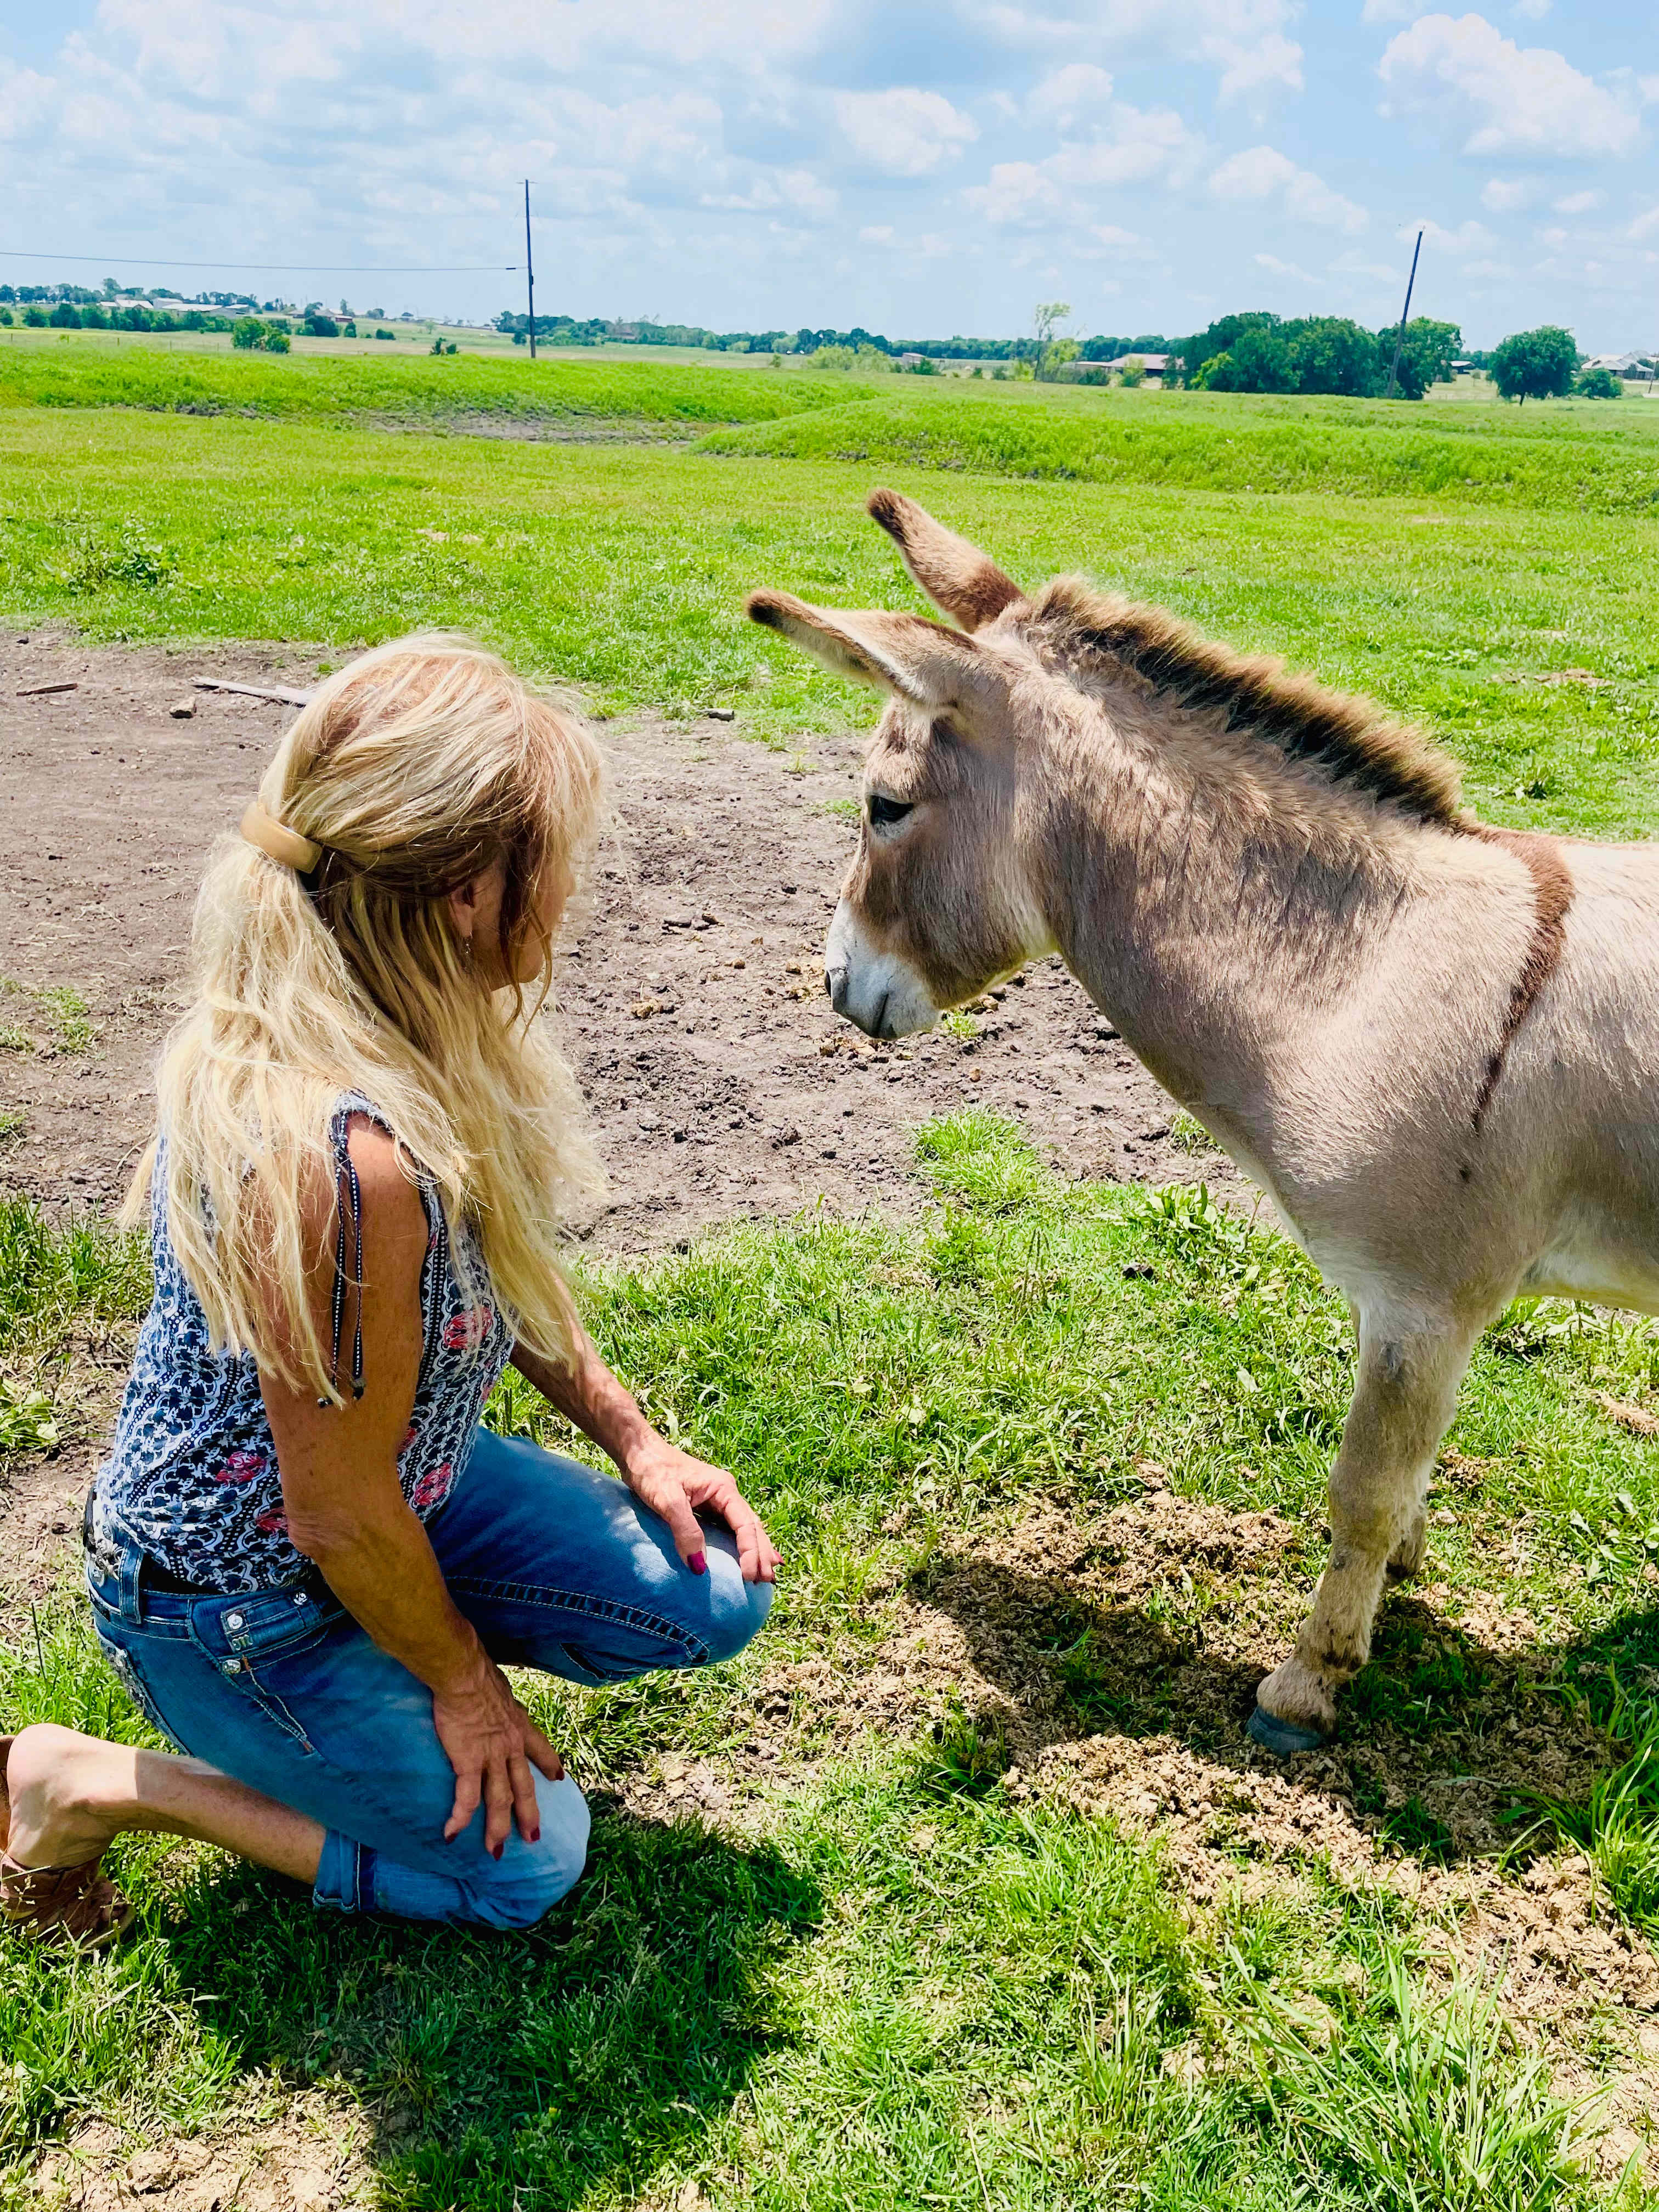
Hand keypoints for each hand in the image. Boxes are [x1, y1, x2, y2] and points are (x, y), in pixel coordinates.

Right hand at [432, 1651, 564, 1856]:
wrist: (464, 1676)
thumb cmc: (477, 1674)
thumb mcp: (500, 1688)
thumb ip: (499, 1700)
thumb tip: (491, 1695)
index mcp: (519, 1726)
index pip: (540, 1749)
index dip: (550, 1765)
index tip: (559, 1778)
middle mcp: (510, 1746)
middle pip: (523, 1787)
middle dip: (529, 1814)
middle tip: (533, 1837)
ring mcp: (491, 1757)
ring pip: (499, 1800)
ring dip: (497, 1828)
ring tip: (495, 1851)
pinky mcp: (468, 1762)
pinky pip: (466, 1797)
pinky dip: (460, 1818)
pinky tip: (452, 1835)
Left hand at [624, 1434, 781, 1584]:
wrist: (637, 1451)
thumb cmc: (652, 1470)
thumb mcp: (668, 1501)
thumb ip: (686, 1531)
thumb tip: (699, 1567)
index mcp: (723, 1489)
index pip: (746, 1525)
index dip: (751, 1552)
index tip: (750, 1576)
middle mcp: (725, 1493)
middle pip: (751, 1526)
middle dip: (762, 1553)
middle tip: (768, 1581)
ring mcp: (716, 1499)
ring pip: (743, 1527)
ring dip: (755, 1549)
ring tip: (766, 1572)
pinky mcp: (704, 1505)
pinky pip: (728, 1527)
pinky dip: (739, 1543)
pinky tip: (744, 1555)